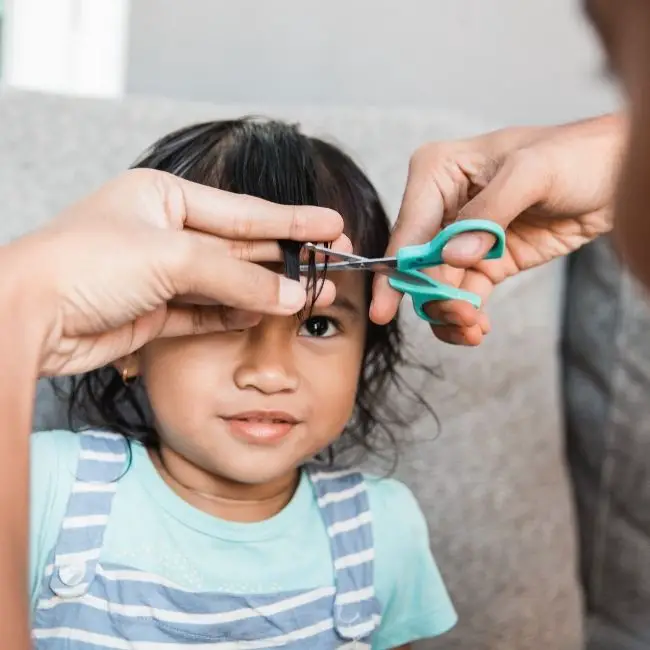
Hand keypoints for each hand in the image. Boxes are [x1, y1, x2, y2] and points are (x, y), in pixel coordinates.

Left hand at [6, 169, 346, 374]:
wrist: (28, 318)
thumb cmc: (84, 265)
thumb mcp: (171, 256)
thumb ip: (237, 276)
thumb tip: (290, 295)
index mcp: (163, 197)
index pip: (243, 210)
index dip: (292, 219)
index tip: (331, 224)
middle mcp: (162, 233)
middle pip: (239, 246)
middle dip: (286, 259)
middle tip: (330, 267)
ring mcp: (158, 275)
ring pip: (226, 282)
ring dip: (267, 292)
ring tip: (310, 297)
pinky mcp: (153, 312)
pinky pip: (207, 312)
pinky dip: (236, 315)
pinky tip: (266, 314)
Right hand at [370, 113, 625, 344]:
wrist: (615, 174)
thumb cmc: (576, 154)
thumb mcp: (532, 172)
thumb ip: (489, 213)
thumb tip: (453, 256)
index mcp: (439, 173)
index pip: (409, 229)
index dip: (395, 271)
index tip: (383, 309)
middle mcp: (442, 206)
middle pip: (419, 264)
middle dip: (432, 296)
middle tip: (459, 318)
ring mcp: (463, 238)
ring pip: (438, 286)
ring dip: (450, 313)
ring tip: (474, 327)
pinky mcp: (486, 261)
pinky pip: (464, 295)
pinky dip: (466, 316)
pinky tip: (479, 328)